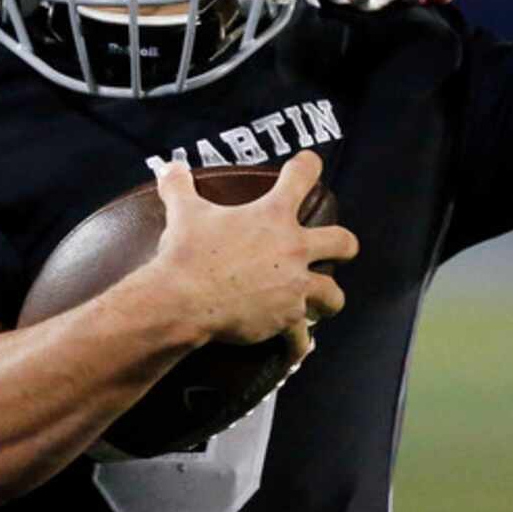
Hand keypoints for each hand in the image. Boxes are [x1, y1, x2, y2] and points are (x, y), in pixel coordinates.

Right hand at [148, 152, 358, 362]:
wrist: (184, 299)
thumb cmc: (187, 252)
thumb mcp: (183, 213)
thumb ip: (179, 187)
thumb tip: (169, 167)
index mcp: (273, 216)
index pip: (301, 178)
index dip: (308, 166)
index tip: (310, 163)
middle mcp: (294, 248)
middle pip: (342, 242)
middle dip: (343, 246)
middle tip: (339, 248)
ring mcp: (294, 286)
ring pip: (333, 294)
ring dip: (329, 298)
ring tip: (323, 303)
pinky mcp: (286, 318)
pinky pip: (301, 337)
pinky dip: (298, 343)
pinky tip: (298, 347)